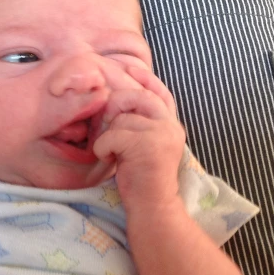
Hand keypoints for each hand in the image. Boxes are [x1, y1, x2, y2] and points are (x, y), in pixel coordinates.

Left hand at [93, 65, 184, 213]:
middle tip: (105, 126)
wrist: (153, 207)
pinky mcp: (147, 145)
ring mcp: (161, 133)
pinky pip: (111, 135)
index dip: (144, 78)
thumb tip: (117, 97)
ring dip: (106, 134)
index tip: (129, 67)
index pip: (160, 92)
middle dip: (114, 106)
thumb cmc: (141, 178)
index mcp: (171, 124)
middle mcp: (170, 125)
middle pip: (135, 96)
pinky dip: (103, 148)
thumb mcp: (143, 144)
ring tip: (111, 152)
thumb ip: (139, 122)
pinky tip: (110, 160)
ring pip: (120, 117)